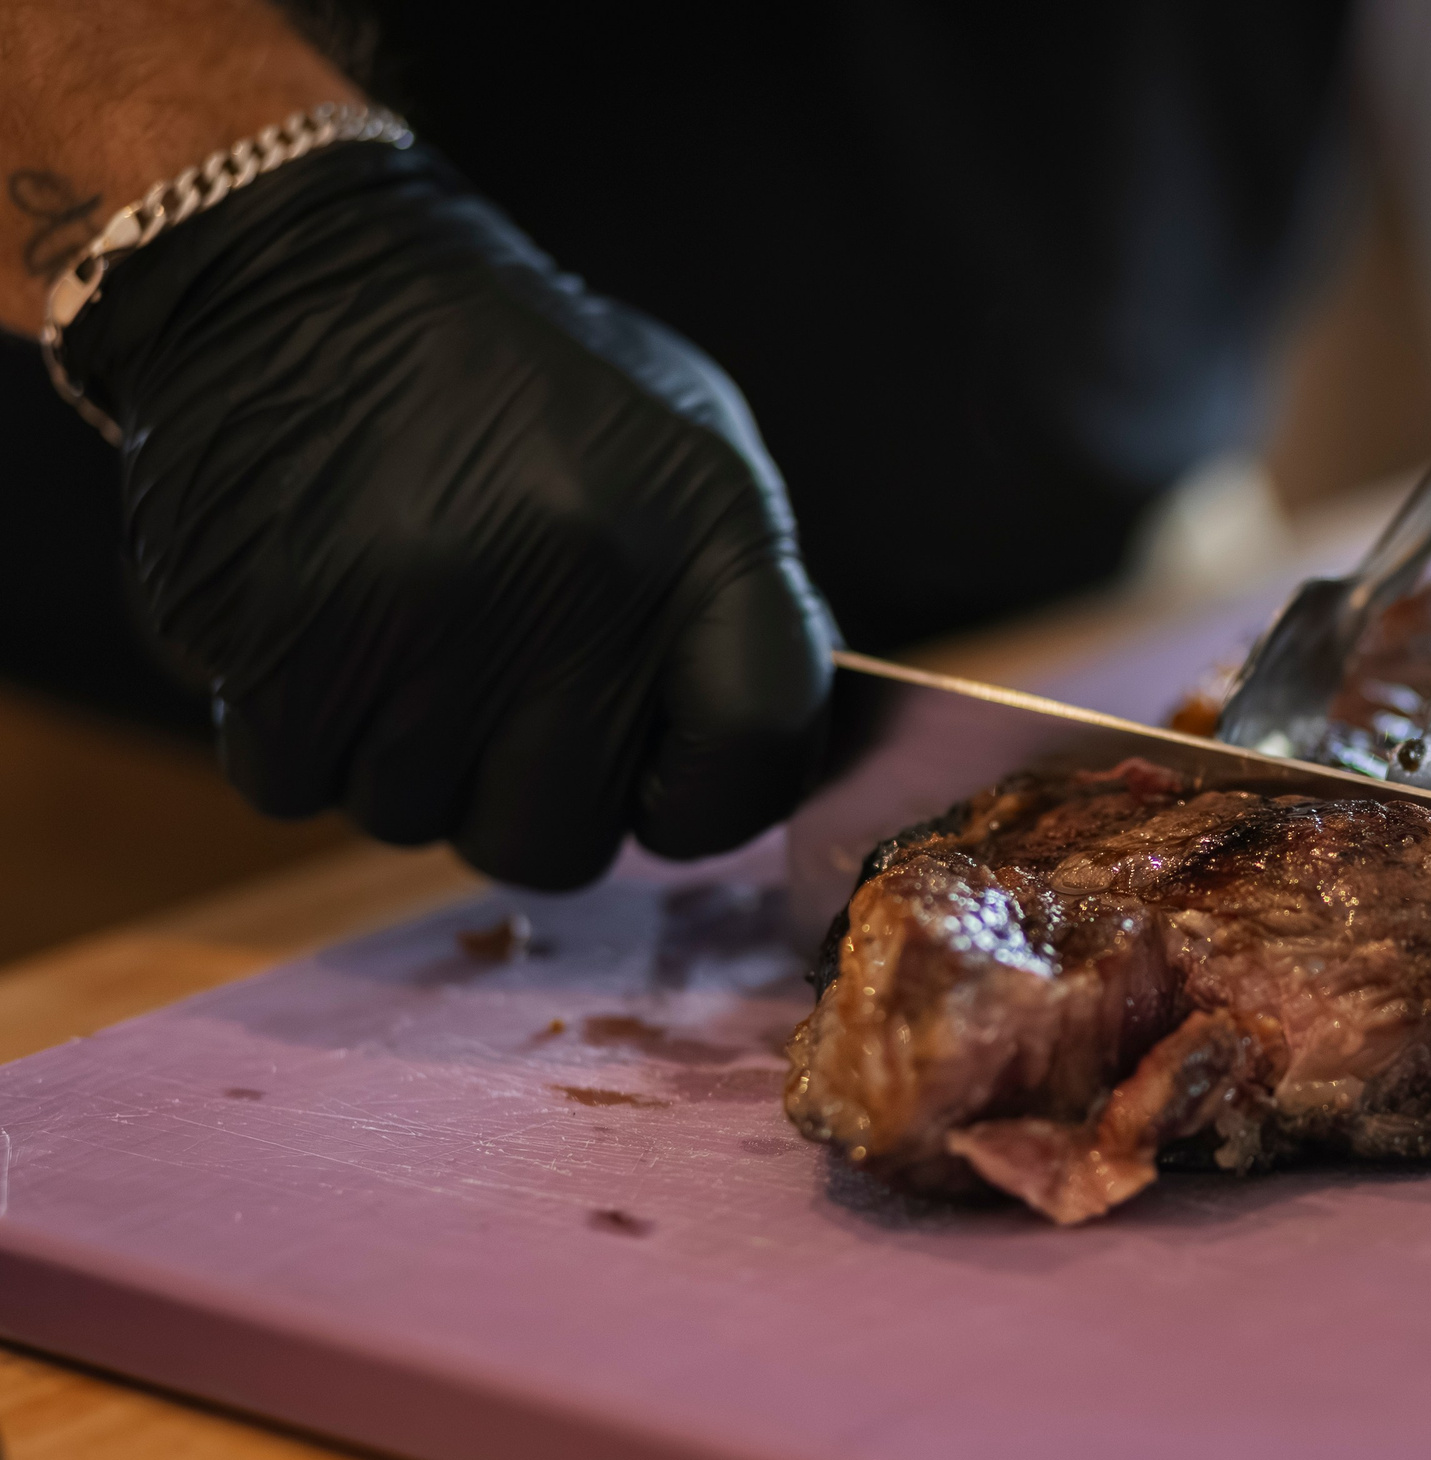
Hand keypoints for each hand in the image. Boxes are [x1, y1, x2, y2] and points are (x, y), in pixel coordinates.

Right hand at [54, 140, 839, 888]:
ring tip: (400, 634)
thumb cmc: (514, 378)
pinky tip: (319, 632)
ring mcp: (426, 623)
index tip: (668, 784)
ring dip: (403, 760)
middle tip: (497, 704)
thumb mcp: (685, 445)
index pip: (756, 754)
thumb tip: (771, 757)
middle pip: (562, 841)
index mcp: (703, 531)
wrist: (298, 273)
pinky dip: (297, 736)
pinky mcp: (285, 645)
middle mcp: (577, 585)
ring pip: (416, 821)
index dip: (713, 804)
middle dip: (526, 799)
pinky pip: (296, 788)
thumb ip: (737, 602)